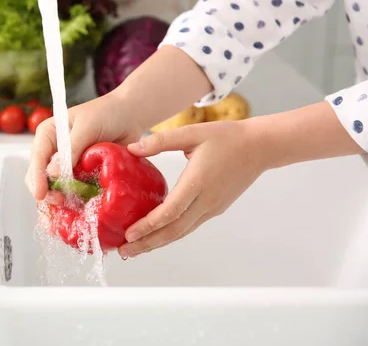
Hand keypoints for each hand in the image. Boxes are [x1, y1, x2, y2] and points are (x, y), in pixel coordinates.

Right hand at [25, 93, 144, 200]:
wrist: (129, 115)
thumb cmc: (106, 113)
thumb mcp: (87, 127)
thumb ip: (71, 149)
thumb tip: (54, 172)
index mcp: (48, 134)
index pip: (38, 158)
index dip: (37, 177)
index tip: (40, 194)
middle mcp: (53, 151)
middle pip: (40, 176)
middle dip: (47, 191)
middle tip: (59, 201)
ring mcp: (66, 164)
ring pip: (55, 186)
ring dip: (59, 198)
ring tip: (68, 206)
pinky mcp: (80, 174)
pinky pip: (72, 190)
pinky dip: (73, 199)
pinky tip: (77, 206)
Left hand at [118, 120, 269, 257]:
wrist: (260, 147)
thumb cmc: (227, 137)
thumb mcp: (192, 132)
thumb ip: (161, 140)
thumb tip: (132, 148)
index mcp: (198, 182)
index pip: (170, 212)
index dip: (148, 226)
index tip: (128, 234)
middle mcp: (206, 201)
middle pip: (173, 231)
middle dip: (147, 243)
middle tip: (123, 252)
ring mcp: (212, 208)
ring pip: (181, 232)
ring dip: (157, 243)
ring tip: (134, 250)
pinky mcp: (214, 209)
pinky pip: (189, 226)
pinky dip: (170, 234)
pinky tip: (156, 236)